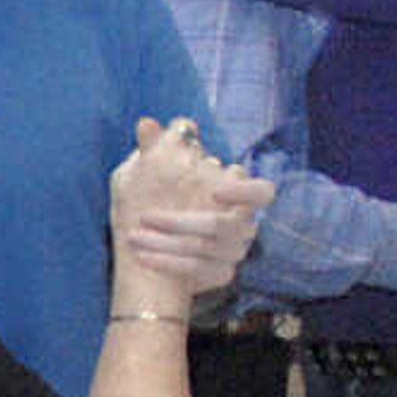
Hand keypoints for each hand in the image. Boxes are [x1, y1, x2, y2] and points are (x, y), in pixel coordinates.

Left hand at [107, 116, 270, 295]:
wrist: (150, 242)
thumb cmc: (156, 198)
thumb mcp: (151, 172)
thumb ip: (153, 148)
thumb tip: (144, 123)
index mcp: (238, 194)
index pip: (263, 192)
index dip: (244, 191)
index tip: (213, 192)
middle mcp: (243, 223)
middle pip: (223, 225)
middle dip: (180, 222)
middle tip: (145, 218)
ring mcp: (236, 251)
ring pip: (208, 249)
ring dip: (167, 244)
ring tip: (134, 238)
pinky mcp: (222, 273)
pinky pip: (199, 271)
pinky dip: (168, 264)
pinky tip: (142, 258)